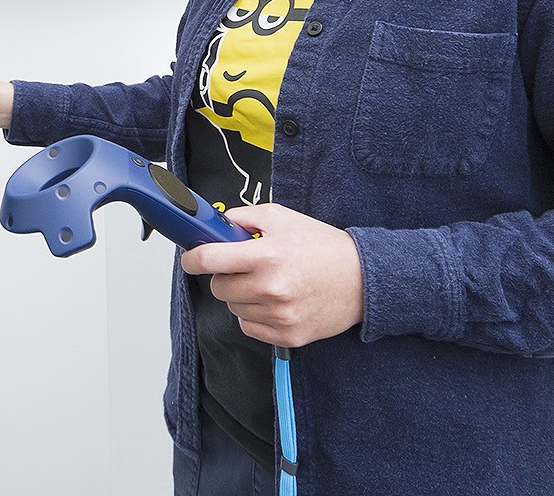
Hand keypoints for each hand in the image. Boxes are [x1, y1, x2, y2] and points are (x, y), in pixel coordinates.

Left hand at [179, 203, 364, 348]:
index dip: (192, 259)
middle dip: (225, 275)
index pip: (209, 260)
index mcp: (267, 256)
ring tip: (268, 282)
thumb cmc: (322, 246)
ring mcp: (280, 316)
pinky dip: (255, 315)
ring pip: (233, 308)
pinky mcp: (289, 336)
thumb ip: (242, 217)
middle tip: (246, 266)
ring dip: (242, 296)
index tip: (190, 259)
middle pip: (218, 288)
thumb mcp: (281, 218)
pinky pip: (250, 327)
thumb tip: (213, 225)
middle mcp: (271, 288)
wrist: (362, 278)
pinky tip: (275, 301)